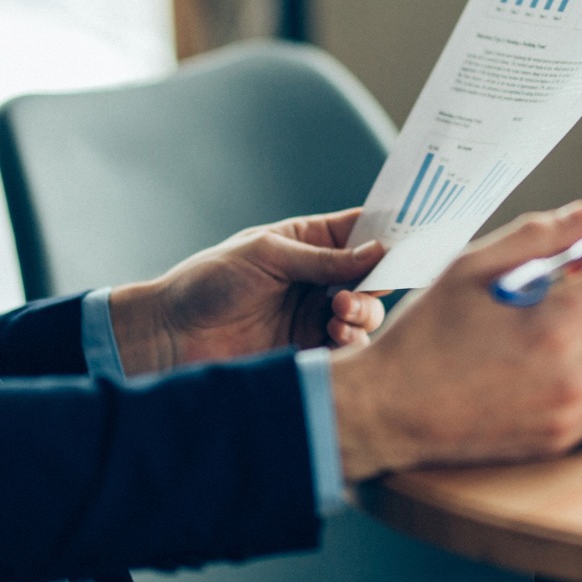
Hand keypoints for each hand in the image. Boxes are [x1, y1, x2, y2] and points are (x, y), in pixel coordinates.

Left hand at [109, 209, 386, 374]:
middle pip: (372, 277)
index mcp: (308, 243)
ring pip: (365, 313)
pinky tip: (337, 336)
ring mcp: (315, 315)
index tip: (409, 241)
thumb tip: (377, 252)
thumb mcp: (267, 256)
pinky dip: (352, 341)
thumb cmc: (209, 281)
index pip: (361, 233)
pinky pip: (348, 347)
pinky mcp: (310, 349)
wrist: (171, 334)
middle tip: (354, 291)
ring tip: (339, 315)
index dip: (387, 235)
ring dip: (363, 312)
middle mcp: (318, 279)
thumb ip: (323, 259)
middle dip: (376, 282)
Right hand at [331, 201, 581, 479]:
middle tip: (575, 282)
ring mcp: (573, 413)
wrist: (392, 409)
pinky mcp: (565, 437)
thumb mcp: (468, 268)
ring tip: (561, 323)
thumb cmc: (424, 336)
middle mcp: (574, 374)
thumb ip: (534, 235)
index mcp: (554, 326)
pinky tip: (555, 359)